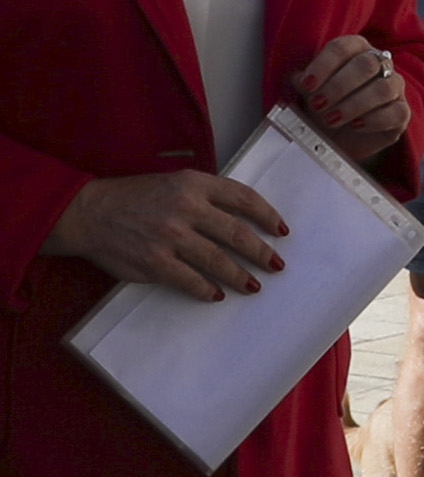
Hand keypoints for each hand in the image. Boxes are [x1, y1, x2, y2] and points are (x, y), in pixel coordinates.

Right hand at [54, 168, 289, 296]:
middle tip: (276, 265)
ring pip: (218, 260)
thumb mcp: (174, 182)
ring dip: (240, 276)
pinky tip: (217, 294)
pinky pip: (191, 280)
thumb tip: (244, 219)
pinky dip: (207, 289)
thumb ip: (206, 195)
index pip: (243, 198)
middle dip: (261, 252)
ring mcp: (171, 237)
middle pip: (237, 233)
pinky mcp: (155, 262)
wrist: (89, 212)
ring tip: (254, 286)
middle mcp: (185, 208)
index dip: (267, 215)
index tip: (281, 230)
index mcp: (193, 184)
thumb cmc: (134, 197)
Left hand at [288, 35, 413, 163]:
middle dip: (339, 86)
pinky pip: (397, 112)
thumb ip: (303, 82)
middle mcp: (379, 64)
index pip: (343, 48)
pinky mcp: (402, 112)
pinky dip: (373, 120)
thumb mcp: (308, 92)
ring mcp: (394, 87)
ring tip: (331, 119)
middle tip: (317, 104)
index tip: (306, 84)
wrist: (338, 137)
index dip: (324, 65)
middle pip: (367, 64)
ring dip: (353, 105)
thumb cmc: (323, 105)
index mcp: (355, 50)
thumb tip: (298, 78)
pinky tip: (354, 125)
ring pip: (384, 88)